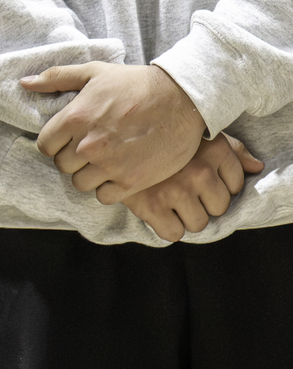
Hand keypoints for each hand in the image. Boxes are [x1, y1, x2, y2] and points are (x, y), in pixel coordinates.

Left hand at [22, 60, 204, 194]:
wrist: (183, 99)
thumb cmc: (136, 83)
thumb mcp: (95, 72)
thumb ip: (56, 78)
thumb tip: (25, 83)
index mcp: (75, 118)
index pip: (45, 145)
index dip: (56, 143)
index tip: (70, 138)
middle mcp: (88, 145)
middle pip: (62, 166)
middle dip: (73, 158)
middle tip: (92, 147)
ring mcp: (109, 165)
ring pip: (81, 184)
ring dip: (90, 174)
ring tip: (107, 159)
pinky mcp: (131, 181)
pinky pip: (104, 197)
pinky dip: (110, 188)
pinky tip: (120, 171)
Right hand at [111, 134, 263, 241]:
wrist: (112, 138)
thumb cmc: (162, 138)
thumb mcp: (200, 135)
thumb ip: (232, 150)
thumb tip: (256, 167)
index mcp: (215, 149)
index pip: (235, 185)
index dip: (219, 186)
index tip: (201, 180)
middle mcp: (199, 170)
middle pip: (219, 207)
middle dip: (204, 203)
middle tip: (184, 191)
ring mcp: (175, 190)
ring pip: (199, 223)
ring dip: (186, 217)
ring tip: (171, 200)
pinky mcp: (151, 206)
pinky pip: (173, 234)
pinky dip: (167, 227)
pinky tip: (158, 210)